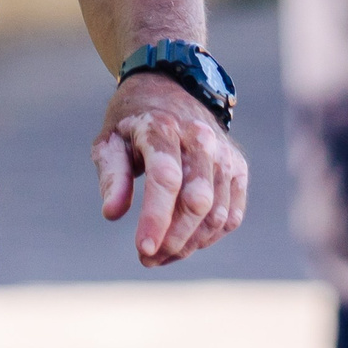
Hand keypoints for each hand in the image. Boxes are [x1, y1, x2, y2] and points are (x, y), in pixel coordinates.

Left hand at [92, 71, 248, 265]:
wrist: (170, 89)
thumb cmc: (132, 123)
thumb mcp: (109, 141)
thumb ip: (111, 176)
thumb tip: (112, 213)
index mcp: (162, 128)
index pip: (165, 179)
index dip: (156, 218)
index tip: (142, 250)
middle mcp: (200, 139)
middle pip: (196, 202)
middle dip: (172, 240)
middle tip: (146, 258)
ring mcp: (223, 154)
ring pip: (217, 214)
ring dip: (189, 244)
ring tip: (161, 255)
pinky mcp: (238, 168)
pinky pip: (232, 215)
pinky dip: (210, 237)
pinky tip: (186, 242)